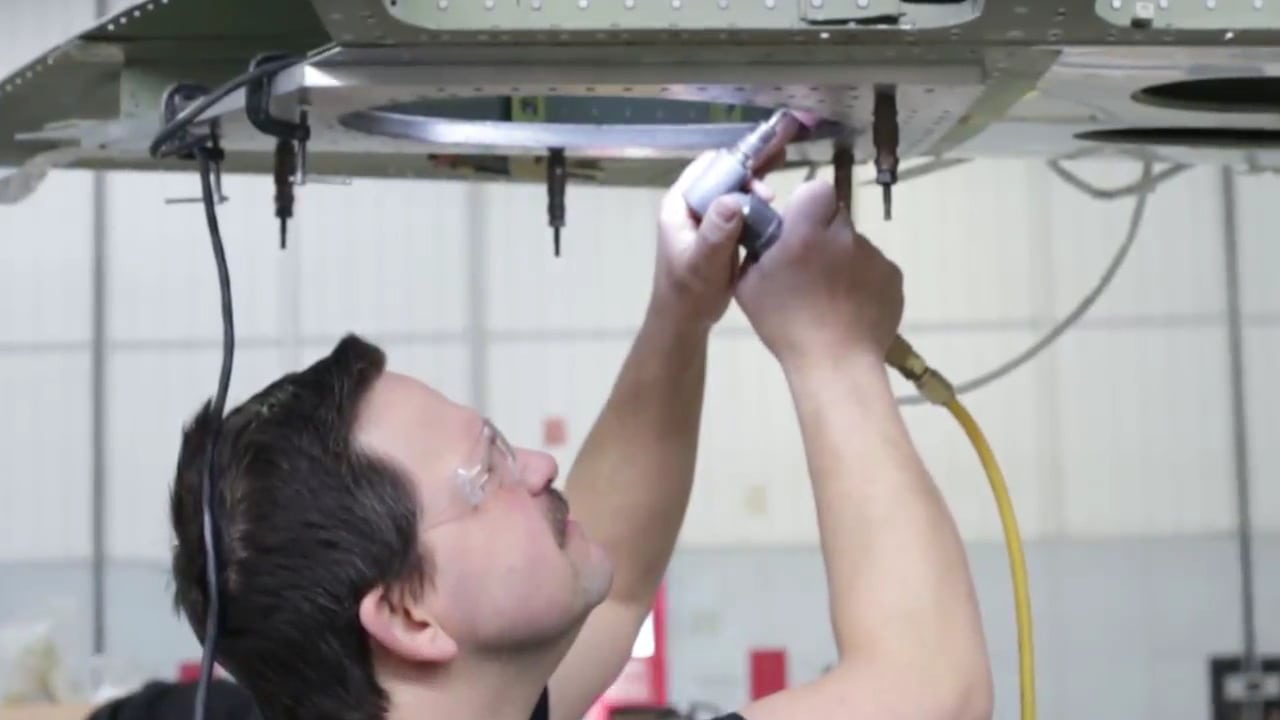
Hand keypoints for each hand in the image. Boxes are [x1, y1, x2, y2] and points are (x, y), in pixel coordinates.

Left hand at [649, 149, 779, 330]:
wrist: (686, 319)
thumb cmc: (689, 292)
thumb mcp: (702, 263)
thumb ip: (715, 232)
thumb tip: (733, 199)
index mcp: (680, 205)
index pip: (709, 167)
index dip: (737, 161)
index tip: (764, 164)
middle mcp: (692, 204)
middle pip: (723, 171)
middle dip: (751, 163)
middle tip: (781, 154)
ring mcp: (706, 215)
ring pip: (732, 185)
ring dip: (756, 177)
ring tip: (782, 162)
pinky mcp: (720, 228)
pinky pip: (739, 204)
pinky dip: (756, 197)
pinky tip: (777, 195)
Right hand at [734, 179, 903, 368]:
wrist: (836, 363)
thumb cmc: (786, 326)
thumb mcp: (748, 287)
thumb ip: (755, 251)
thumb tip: (762, 237)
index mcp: (807, 234)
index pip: (816, 189)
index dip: (808, 205)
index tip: (799, 228)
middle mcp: (844, 237)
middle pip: (837, 217)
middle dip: (824, 233)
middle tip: (812, 266)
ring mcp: (874, 256)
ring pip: (856, 245)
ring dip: (844, 260)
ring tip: (833, 296)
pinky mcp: (893, 277)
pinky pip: (875, 268)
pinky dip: (864, 281)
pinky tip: (852, 308)